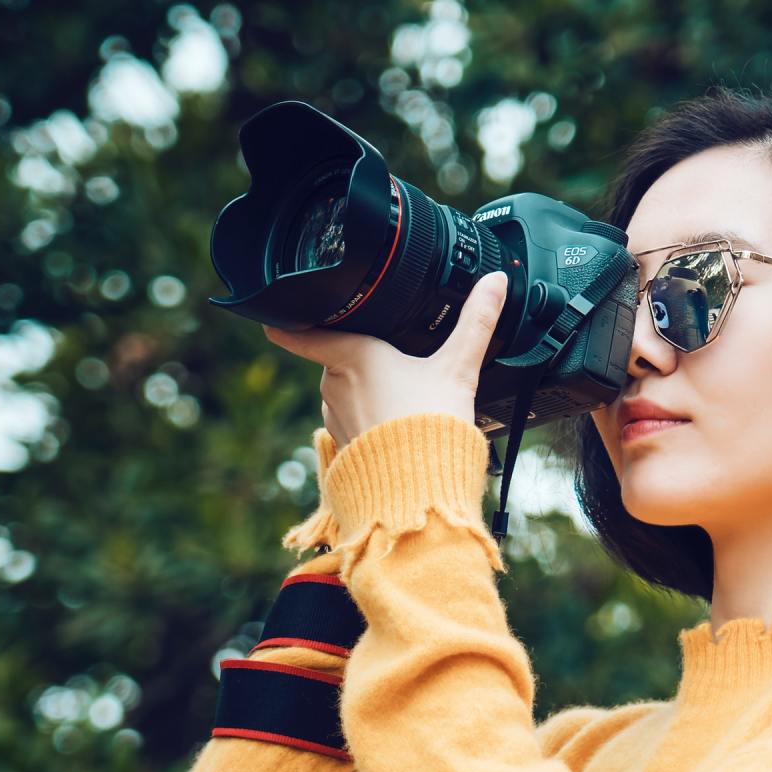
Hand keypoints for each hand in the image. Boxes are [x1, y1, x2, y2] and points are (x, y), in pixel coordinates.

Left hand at [262, 271, 508, 449]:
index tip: (276, 311)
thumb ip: (476, 322)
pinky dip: (367, 417)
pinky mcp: (343, 445)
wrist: (420, 490)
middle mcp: (333, 385)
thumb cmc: (431, 426)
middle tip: (397, 360)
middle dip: (360, 357)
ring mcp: (335, 417)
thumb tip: (496, 282)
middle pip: (337, 357)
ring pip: (343, 389)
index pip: (298, 332)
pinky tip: (396, 422)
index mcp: (352, 355)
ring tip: (403, 396)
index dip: (284, 319)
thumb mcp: (459, 368)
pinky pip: (350, 420)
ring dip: (364, 389)